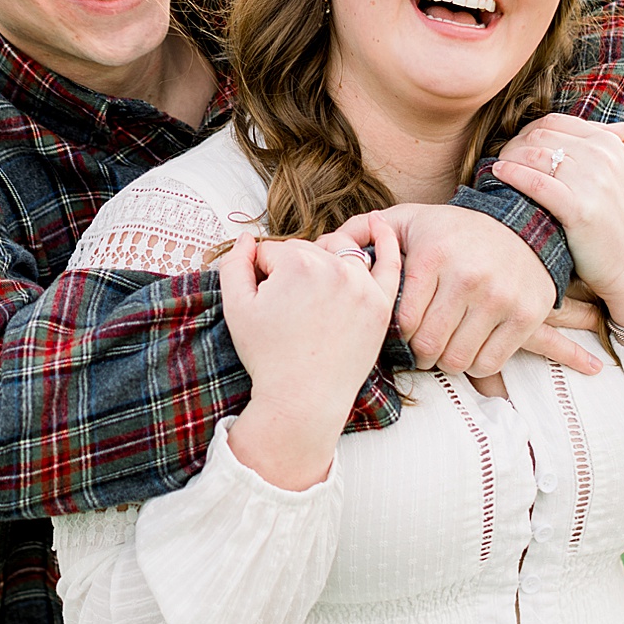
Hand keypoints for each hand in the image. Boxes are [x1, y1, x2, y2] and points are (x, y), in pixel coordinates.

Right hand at [218, 229, 400, 489]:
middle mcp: (334, 267)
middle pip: (305, 250)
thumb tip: (245, 239)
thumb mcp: (236, 308)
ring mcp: (362, 285)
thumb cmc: (267, 356)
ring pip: (338, 252)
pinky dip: (386, 241)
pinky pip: (389, 264)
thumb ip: (234, 264)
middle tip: (286, 311)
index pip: (272, 251)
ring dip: (323, 260)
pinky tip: (378, 223)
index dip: (260, 276)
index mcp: (296, 262)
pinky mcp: (380, 304)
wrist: (303, 400)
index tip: (264, 306)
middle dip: (290, 271)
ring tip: (311, 290)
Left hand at [329, 205, 601, 377]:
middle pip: (429, 347)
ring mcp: (500, 297)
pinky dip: (474, 363)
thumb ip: (362, 230)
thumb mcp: (408, 221)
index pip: (403, 322)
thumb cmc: (451, 231)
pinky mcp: (526, 315)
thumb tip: (323, 244)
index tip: (401, 330)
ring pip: (457, 360)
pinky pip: (488, 362)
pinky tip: (469, 344)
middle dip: (419, 354)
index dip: (397, 335)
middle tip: (420, 346)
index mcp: (434, 254)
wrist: (520, 228)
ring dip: (446, 361)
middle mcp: (468, 275)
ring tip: (444, 344)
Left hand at [491, 114, 623, 331]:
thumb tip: (596, 126)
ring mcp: (592, 182)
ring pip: (535, 154)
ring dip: (508, 156)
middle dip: (515, 143)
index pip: (557, 122)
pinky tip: (498, 174)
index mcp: (613, 144)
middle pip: (542, 136)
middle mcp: (604, 157)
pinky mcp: (579, 210)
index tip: (517, 145)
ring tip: (497, 167)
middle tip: (501, 158)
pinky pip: (535, 182)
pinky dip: (511, 174)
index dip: (529, 130)